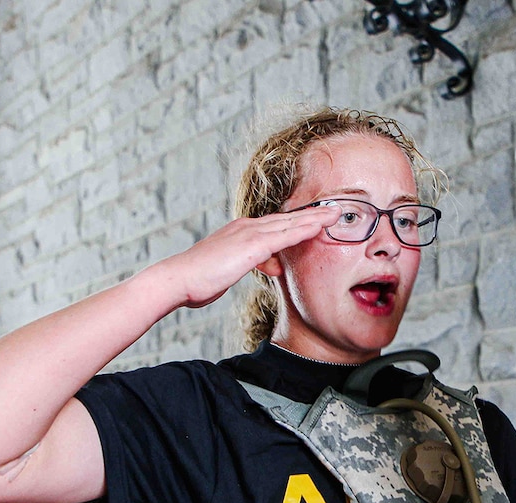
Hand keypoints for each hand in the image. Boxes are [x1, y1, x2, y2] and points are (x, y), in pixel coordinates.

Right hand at [158, 204, 339, 308]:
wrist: (178, 279)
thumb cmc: (198, 279)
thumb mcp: (230, 270)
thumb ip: (252, 265)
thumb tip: (272, 266)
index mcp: (240, 232)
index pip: (275, 225)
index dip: (298, 222)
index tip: (317, 219)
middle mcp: (246, 227)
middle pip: (287, 219)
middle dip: (312, 215)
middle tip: (335, 209)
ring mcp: (249, 234)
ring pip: (290, 223)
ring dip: (315, 218)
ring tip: (337, 213)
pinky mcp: (252, 245)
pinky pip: (285, 235)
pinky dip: (305, 229)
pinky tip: (321, 226)